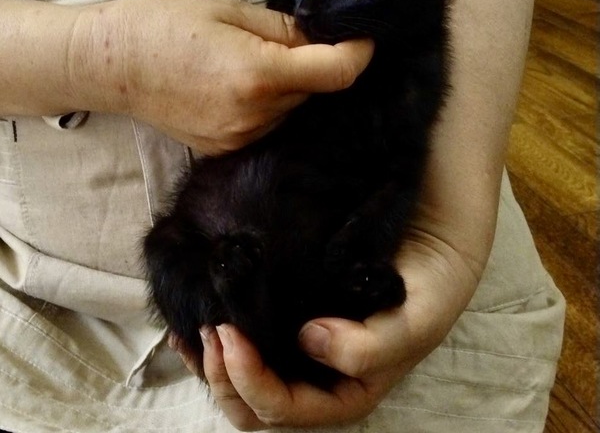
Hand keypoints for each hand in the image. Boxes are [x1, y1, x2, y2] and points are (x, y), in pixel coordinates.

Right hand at [71, 0, 373, 153]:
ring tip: (256, 60)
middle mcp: (256, 116)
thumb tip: (322, 36)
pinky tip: (242, 85)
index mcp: (258, 75)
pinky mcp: (227, 149)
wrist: (109, 66)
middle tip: (294, 38)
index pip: (337, 72)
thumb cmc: (162, 24)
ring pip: (293, 109)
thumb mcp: (227, 9)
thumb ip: (283, 27)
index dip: (359, 52)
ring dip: (291, 85)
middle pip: (315, 91)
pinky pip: (270, 124)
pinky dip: (271, 104)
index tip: (363, 37)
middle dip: (317, 64)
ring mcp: (241, 139)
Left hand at [172, 211, 485, 429]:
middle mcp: (317, 378)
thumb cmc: (427, 287)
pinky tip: (197, 320)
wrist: (428, 241)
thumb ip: (369, 348)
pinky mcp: (291, 316)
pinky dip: (217, 338)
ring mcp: (301, 349)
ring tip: (195, 328)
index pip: (285, 408)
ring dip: (214, 362)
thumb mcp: (412, 323)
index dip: (251, 381)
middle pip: (254, 405)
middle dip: (224, 377)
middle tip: (212, 331)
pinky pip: (247, 341)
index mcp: (345, 393)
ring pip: (242, 378)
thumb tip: (310, 341)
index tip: (231, 335)